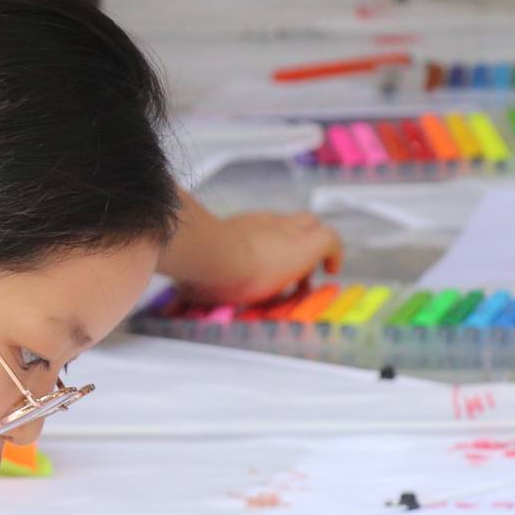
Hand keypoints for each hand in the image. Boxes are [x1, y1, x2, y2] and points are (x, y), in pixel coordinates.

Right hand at [168, 210, 344, 304]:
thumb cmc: (201, 265)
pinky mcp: (307, 245)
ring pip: (311, 227)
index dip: (271, 244)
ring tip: (310, 277)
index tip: (268, 265)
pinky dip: (334, 254)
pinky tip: (332, 270)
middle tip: (295, 272)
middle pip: (293, 221)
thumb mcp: (194, 272)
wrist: (217, 254)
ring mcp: (286, 231)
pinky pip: (331, 240)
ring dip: (313, 251)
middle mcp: (265, 224)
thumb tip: (179, 292)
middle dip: (298, 242)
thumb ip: (192, 279)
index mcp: (240, 230)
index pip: (264, 227)